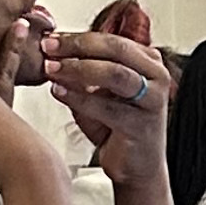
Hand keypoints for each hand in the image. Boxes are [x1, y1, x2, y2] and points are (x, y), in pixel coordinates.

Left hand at [42, 0, 173, 191]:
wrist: (135, 167)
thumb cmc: (116, 128)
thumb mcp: (98, 91)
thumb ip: (82, 71)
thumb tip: (52, 50)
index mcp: (148, 61)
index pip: (111, 40)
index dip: (78, 37)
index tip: (50, 38)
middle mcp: (156, 76)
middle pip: (116, 49)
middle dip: (78, 46)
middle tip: (49, 47)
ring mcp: (152, 100)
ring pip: (114, 73)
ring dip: (77, 68)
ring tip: (51, 68)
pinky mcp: (142, 125)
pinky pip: (107, 107)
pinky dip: (79, 98)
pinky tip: (58, 92)